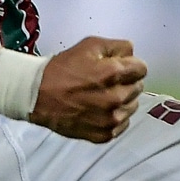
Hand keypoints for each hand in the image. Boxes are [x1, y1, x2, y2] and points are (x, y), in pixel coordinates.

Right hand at [31, 37, 146, 142]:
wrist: (37, 95)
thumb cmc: (62, 69)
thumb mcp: (88, 45)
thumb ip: (116, 46)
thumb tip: (132, 53)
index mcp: (113, 73)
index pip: (142, 68)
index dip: (131, 65)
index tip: (120, 67)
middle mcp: (115, 98)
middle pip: (138, 87)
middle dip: (126, 82)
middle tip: (106, 81)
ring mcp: (111, 119)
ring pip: (131, 106)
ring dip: (122, 100)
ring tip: (101, 95)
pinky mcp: (104, 135)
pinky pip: (122, 124)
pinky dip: (114, 116)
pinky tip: (99, 109)